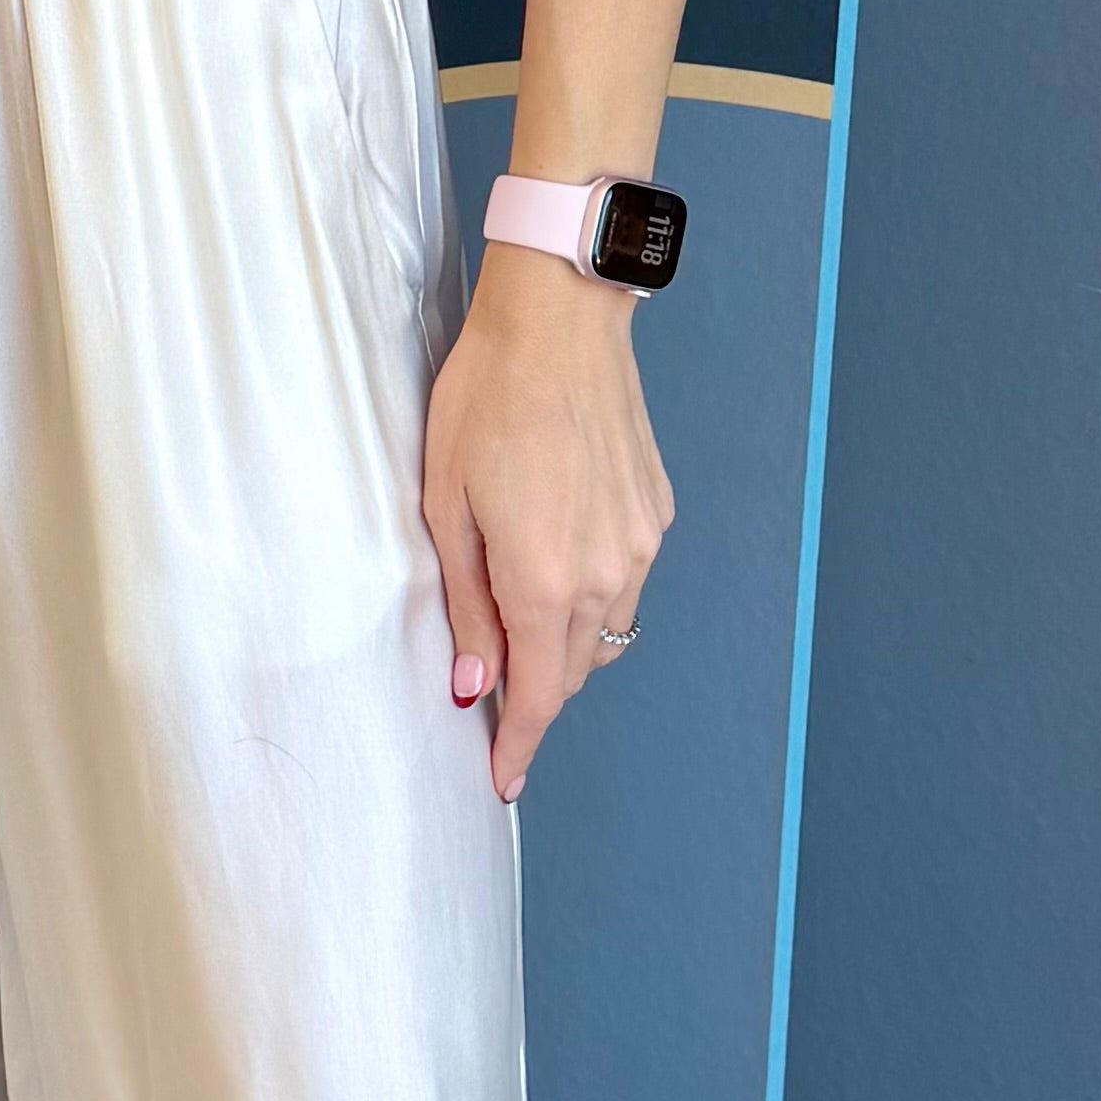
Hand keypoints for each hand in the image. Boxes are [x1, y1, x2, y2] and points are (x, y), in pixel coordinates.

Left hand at [420, 247, 675, 799]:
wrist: (559, 320)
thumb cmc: (486, 398)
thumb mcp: (446, 505)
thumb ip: (467, 605)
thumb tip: (474, 684)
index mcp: (545, 579)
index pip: (536, 695)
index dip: (518, 745)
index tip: (503, 780)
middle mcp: (606, 572)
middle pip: (573, 671)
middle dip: (535, 695)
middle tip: (492, 697)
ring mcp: (640, 541)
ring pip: (606, 631)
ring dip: (565, 645)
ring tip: (522, 622)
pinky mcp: (655, 511)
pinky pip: (627, 579)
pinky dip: (594, 592)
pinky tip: (558, 555)